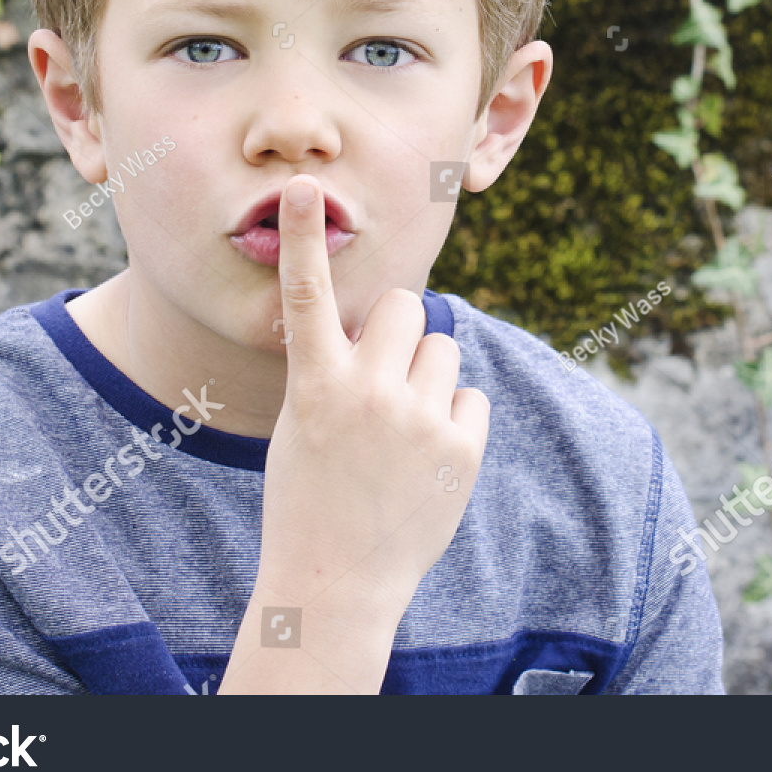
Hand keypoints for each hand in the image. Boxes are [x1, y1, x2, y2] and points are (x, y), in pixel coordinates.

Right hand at [226, 173, 488, 691]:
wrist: (335, 583)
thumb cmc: (310, 497)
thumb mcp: (302, 425)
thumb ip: (337, 371)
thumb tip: (386, 330)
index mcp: (315, 385)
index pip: (307, 297)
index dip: (301, 238)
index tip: (301, 188)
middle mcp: (367, 393)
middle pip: (407, 308)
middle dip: (399, 332)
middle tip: (384, 375)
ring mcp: (418, 421)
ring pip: (444, 350)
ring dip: (428, 376)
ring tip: (403, 429)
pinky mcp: (460, 448)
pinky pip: (470, 396)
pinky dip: (454, 419)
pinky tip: (429, 458)